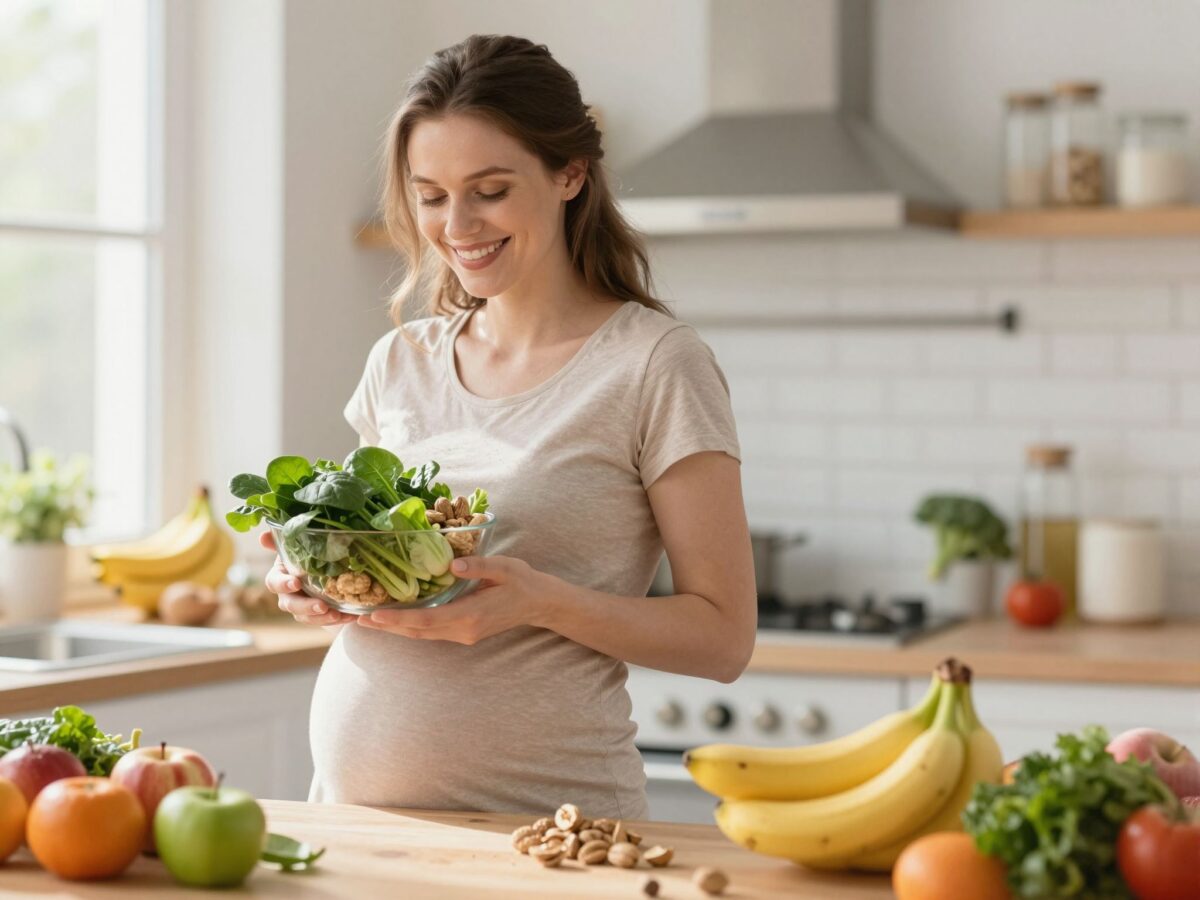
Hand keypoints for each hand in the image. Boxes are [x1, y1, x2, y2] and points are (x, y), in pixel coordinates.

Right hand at [259, 530, 358, 625]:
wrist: (321, 569)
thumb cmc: (306, 555)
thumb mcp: (297, 546)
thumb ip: (283, 541)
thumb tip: (263, 536)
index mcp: (279, 576)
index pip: (274, 582)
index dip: (283, 584)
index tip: (296, 583)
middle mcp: (287, 595)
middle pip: (290, 605)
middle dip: (306, 607)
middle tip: (322, 606)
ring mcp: (300, 608)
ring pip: (306, 617)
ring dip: (322, 618)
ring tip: (337, 615)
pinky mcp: (316, 616)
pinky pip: (324, 621)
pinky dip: (337, 619)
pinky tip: (350, 616)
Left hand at [356, 555, 556, 644]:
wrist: (540, 603)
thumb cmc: (522, 582)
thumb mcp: (504, 568)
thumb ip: (478, 566)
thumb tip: (451, 565)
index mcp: (470, 616)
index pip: (425, 620)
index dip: (397, 619)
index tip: (373, 615)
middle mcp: (462, 630)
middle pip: (417, 632)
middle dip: (386, 626)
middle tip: (356, 619)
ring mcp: (463, 634)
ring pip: (421, 634)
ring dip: (395, 628)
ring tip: (367, 620)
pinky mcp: (464, 632)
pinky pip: (430, 632)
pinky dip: (410, 626)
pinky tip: (396, 618)